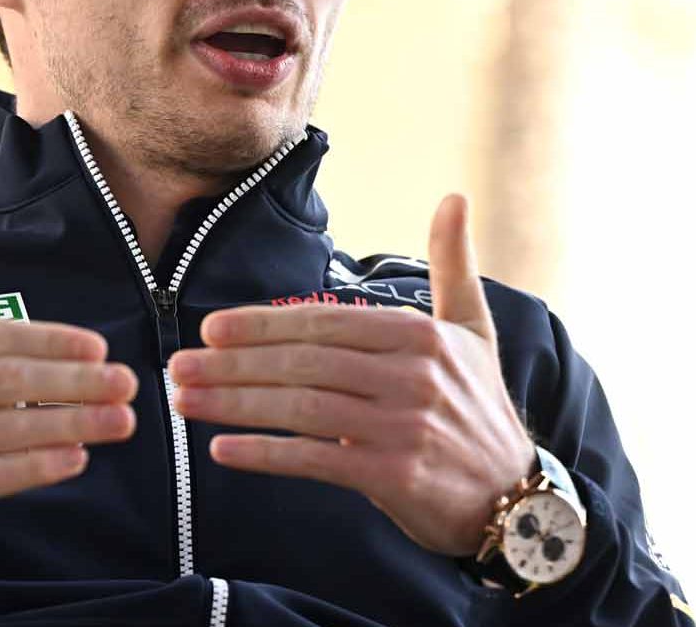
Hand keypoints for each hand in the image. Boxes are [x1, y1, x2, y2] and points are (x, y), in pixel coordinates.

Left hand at [167, 194, 533, 554]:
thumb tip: (455, 196)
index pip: (324, 323)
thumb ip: (454, 265)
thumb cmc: (478, 408)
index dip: (262, 324)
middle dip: (232, 364)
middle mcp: (413, 376)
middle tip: (178, 366)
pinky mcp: (395, 477)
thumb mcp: (472, 330)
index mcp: (421, 335)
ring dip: (234, 405)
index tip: (210, 329)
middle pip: (303, 364)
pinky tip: (222, 451)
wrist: (518, 499)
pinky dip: (265, 455)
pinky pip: (315, 461)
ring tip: (184, 402)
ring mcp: (404, 428)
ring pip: (300, 409)